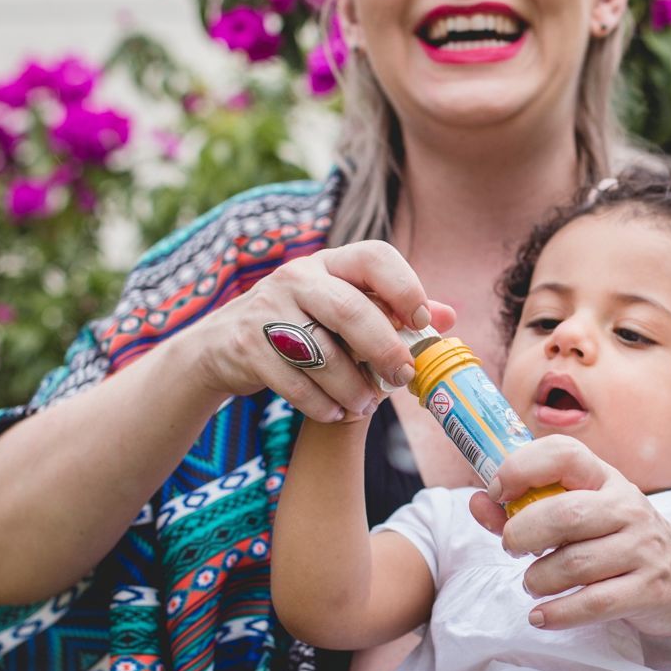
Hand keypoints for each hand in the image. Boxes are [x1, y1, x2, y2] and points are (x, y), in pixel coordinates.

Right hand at [188, 240, 455, 423]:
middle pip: (351, 310)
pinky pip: (294, 382)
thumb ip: (392, 312)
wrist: (221, 345)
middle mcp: (297, 277)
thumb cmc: (299, 326)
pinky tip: (335, 412)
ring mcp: (267, 310)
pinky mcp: (247, 346)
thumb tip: (449, 316)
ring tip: (365, 404)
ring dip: (353, 387)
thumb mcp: (342, 309)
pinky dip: (321, 404)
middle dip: (384, 349)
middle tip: (403, 376)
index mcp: (329, 263)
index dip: (405, 287)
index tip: (421, 322)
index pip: (374, 257)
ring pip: (323, 353)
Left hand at [466, 435, 670, 638]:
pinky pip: (594, 603)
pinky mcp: (649, 590)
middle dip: (523, 533)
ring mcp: (642, 549)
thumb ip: (526, 509)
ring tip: (532, 583)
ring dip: (539, 579)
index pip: (563, 454)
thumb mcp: (584, 515)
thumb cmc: (620, 541)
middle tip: (511, 548)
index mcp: (606, 479)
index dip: (521, 468)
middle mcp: (627, 508)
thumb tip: (477, 503)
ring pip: (575, 564)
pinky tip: (541, 616)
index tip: (498, 491)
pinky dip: (559, 613)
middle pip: (565, 515)